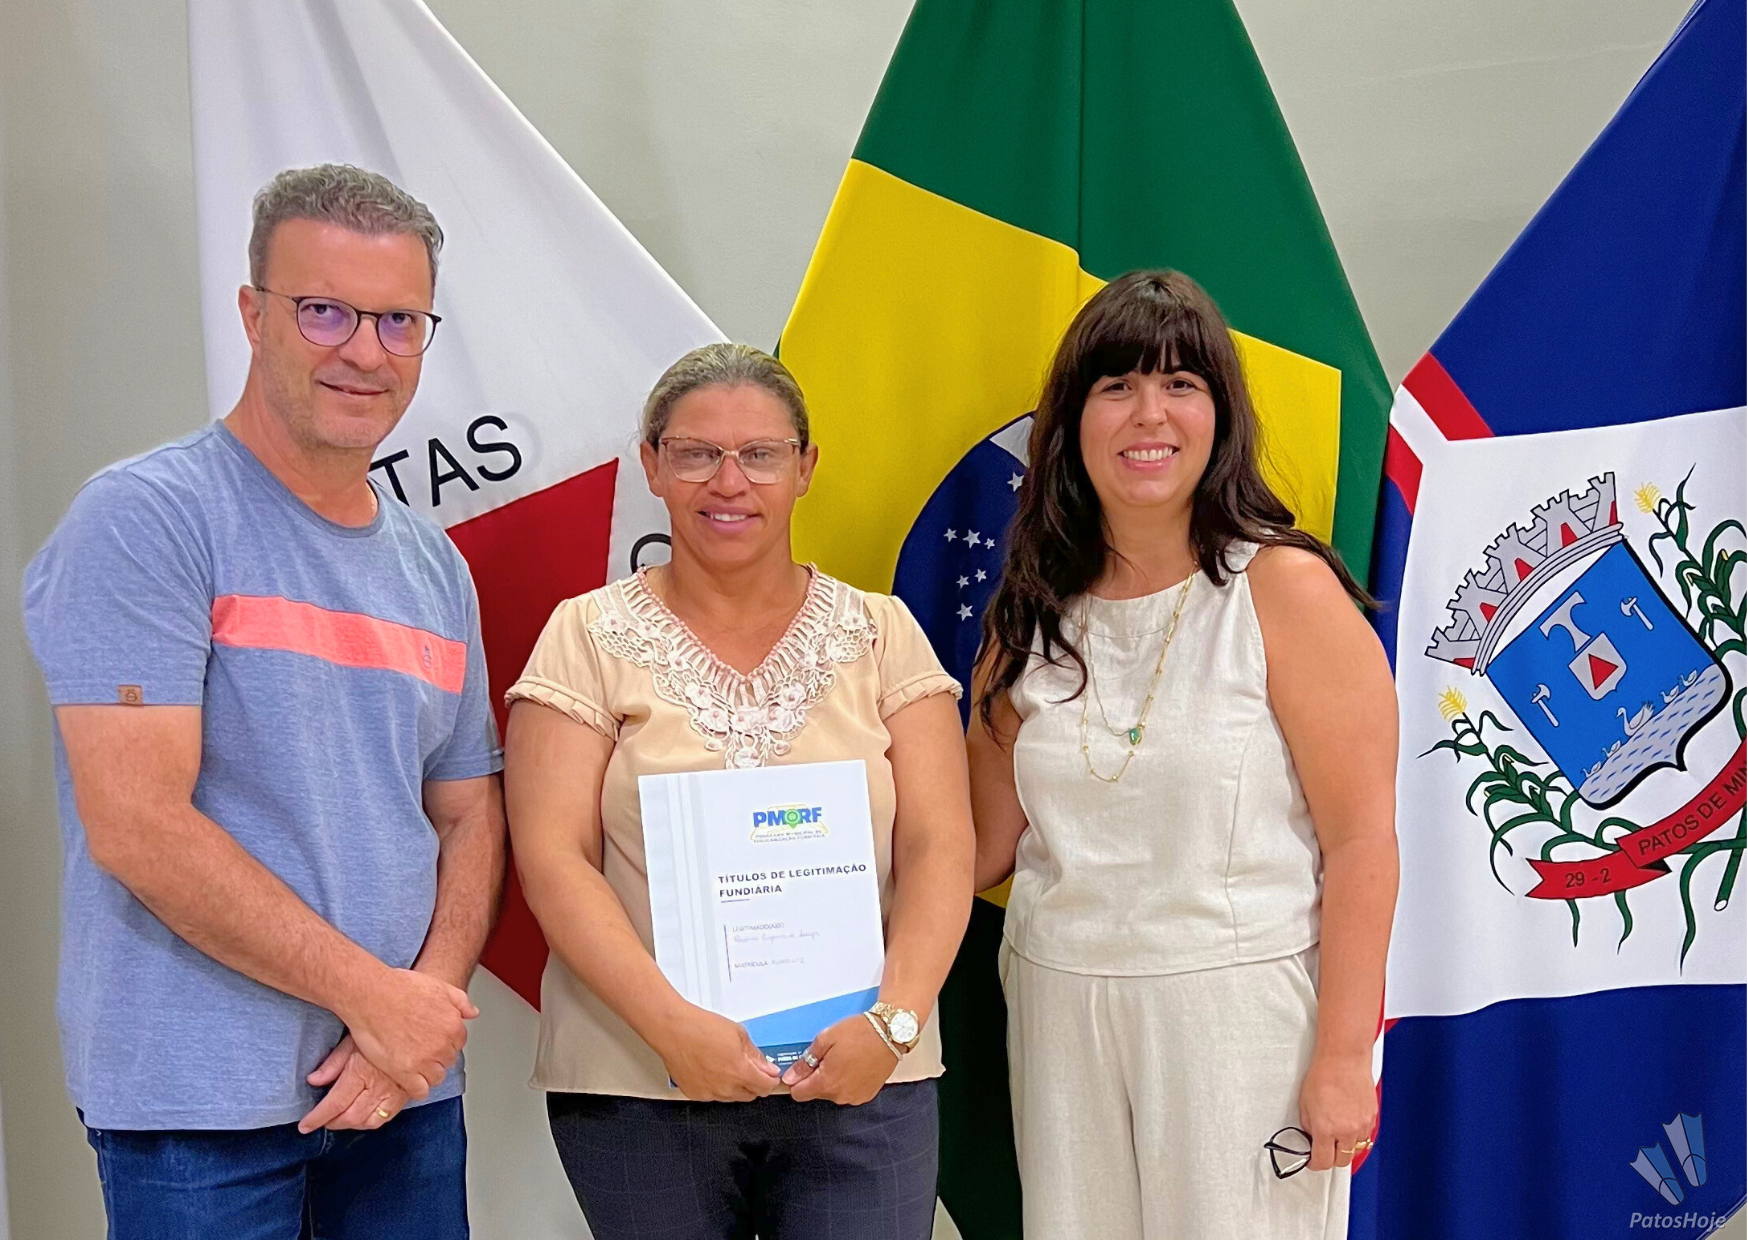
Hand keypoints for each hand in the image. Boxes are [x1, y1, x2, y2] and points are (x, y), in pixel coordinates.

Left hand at [298, 1035, 408, 1132]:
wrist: (416, 1027)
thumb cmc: (381, 1031)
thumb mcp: (352, 1040)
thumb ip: (333, 1063)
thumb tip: (313, 1081)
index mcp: (360, 1072)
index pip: (334, 1103)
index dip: (317, 1118)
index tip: (304, 1126)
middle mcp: (377, 1087)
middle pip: (350, 1117)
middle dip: (332, 1123)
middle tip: (322, 1121)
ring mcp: (393, 1094)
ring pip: (367, 1122)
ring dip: (350, 1125)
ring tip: (340, 1119)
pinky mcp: (405, 1096)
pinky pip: (386, 1119)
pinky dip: (370, 1123)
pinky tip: (362, 1117)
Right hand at [340, 968, 476, 1099]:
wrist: (371, 996)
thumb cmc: (400, 988)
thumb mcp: (439, 986)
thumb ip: (460, 1001)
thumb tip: (473, 1013)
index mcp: (453, 1026)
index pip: (457, 1043)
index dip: (444, 1041)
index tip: (432, 1040)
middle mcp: (442, 1045)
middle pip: (447, 1060)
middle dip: (436, 1056)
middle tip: (419, 1049)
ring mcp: (424, 1061)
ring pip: (436, 1077)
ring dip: (427, 1073)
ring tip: (413, 1064)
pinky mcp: (404, 1073)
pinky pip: (420, 1091)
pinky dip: (416, 1088)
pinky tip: (408, 1079)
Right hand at [654, 1007, 781, 1101]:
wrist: (673, 1030)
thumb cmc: (701, 1027)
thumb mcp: (738, 1033)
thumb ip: (755, 1054)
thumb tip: (766, 1066)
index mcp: (740, 1072)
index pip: (766, 1087)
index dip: (771, 1080)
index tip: (770, 1074)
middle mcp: (725, 1087)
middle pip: (751, 1094)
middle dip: (755, 1083)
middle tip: (750, 1068)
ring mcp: (709, 1093)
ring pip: (732, 1097)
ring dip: (736, 1086)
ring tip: (727, 1065)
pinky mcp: (695, 1094)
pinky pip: (713, 1096)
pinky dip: (717, 1087)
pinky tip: (713, 1070)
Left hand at [782, 1014, 897, 1105]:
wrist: (890, 1033)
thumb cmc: (859, 1033)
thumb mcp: (826, 1039)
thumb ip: (805, 1062)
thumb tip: (790, 1078)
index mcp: (827, 1083)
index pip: (799, 1094)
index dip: (796, 1080)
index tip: (801, 1068)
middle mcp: (840, 1096)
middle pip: (816, 1092)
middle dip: (817, 1076)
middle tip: (828, 1055)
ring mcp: (855, 1097)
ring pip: (833, 1092)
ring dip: (833, 1079)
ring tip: (844, 1058)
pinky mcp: (867, 1095)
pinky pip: (848, 1092)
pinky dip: (848, 1081)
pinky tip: (855, 1065)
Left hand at [1298, 1050, 1376, 1170]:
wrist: (1343, 1059)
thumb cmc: (1324, 1074)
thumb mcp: (1305, 1103)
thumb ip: (1309, 1126)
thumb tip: (1311, 1138)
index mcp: (1326, 1128)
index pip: (1322, 1161)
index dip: (1315, 1164)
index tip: (1313, 1162)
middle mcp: (1346, 1130)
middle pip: (1342, 1161)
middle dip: (1331, 1159)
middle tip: (1325, 1151)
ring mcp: (1361, 1125)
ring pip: (1355, 1149)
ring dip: (1346, 1147)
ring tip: (1337, 1136)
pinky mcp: (1372, 1118)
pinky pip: (1365, 1136)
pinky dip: (1357, 1135)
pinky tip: (1349, 1125)